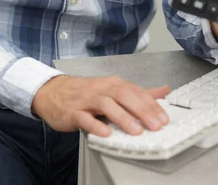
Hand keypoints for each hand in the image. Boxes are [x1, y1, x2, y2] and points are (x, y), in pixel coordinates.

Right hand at [31, 74, 169, 136]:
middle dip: (141, 110)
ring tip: (136, 131)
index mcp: (113, 84)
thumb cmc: (85, 92)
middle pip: (124, 95)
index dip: (151, 104)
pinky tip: (105, 133)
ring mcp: (87, 100)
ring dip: (122, 117)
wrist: (53, 91)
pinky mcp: (73, 112)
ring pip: (106, 105)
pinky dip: (95, 125)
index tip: (164, 118)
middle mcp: (102, 89)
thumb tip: (163, 90)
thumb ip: (139, 92)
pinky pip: (85, 118)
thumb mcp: (113, 89)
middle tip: (155, 125)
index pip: (136, 91)